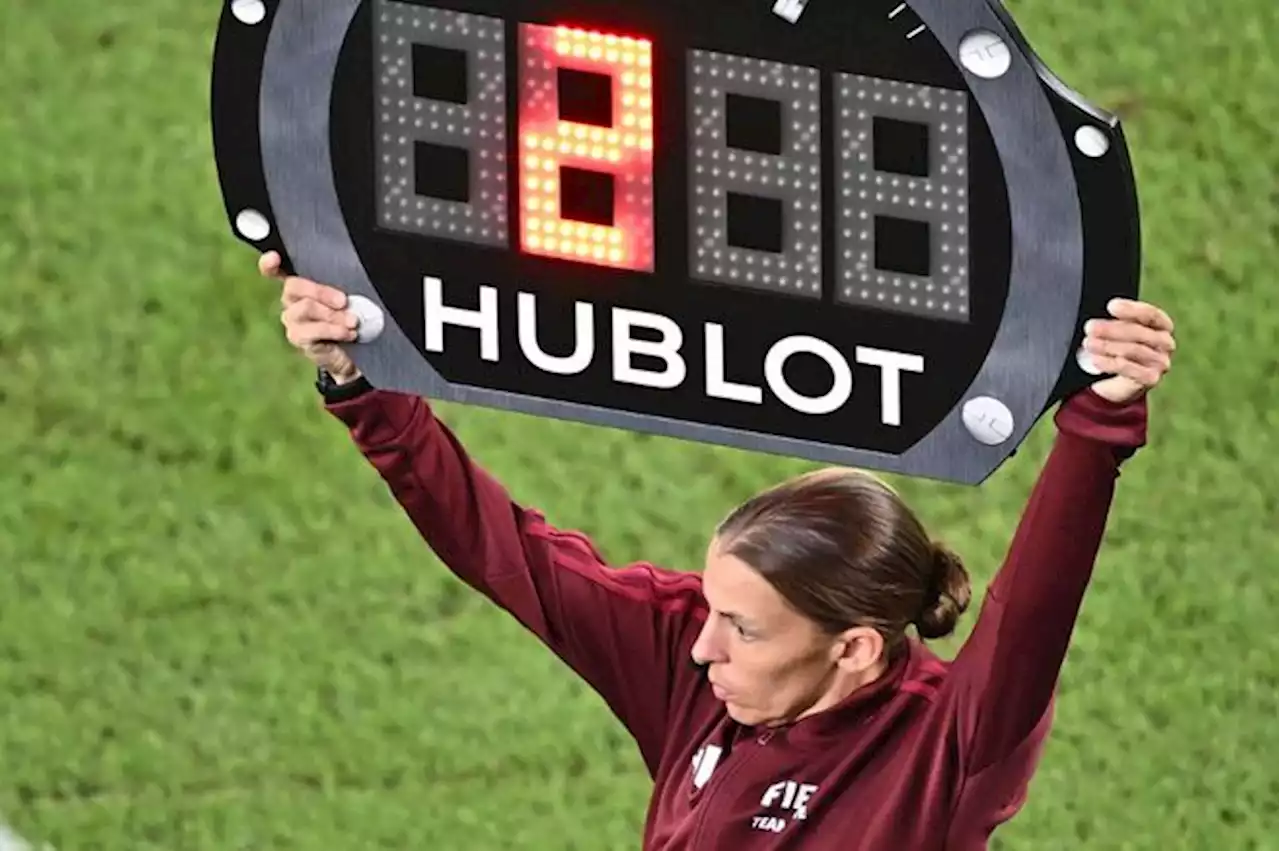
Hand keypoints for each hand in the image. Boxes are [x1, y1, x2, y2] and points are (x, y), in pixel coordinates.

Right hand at [260, 251, 362, 382]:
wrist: (349, 354)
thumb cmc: (346, 320)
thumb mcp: (344, 302)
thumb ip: (339, 292)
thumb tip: (346, 294)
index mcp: (299, 287)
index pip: (275, 271)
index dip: (269, 265)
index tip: (273, 257)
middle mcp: (289, 301)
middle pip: (293, 286)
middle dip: (322, 292)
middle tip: (344, 302)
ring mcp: (290, 320)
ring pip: (306, 307)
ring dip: (334, 314)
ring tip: (353, 322)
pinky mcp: (297, 338)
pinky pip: (314, 330)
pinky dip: (335, 330)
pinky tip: (349, 333)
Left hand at [1083, 298, 1175, 403]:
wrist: (1117, 381)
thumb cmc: (1117, 348)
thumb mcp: (1116, 332)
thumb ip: (1114, 322)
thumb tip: (1099, 316)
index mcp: (1162, 325)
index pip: (1150, 314)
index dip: (1131, 310)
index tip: (1111, 306)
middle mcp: (1165, 343)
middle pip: (1139, 332)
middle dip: (1111, 329)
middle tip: (1090, 328)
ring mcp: (1161, 362)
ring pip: (1134, 350)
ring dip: (1107, 346)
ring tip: (1088, 343)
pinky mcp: (1151, 378)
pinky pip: (1131, 370)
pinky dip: (1111, 364)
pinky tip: (1096, 360)